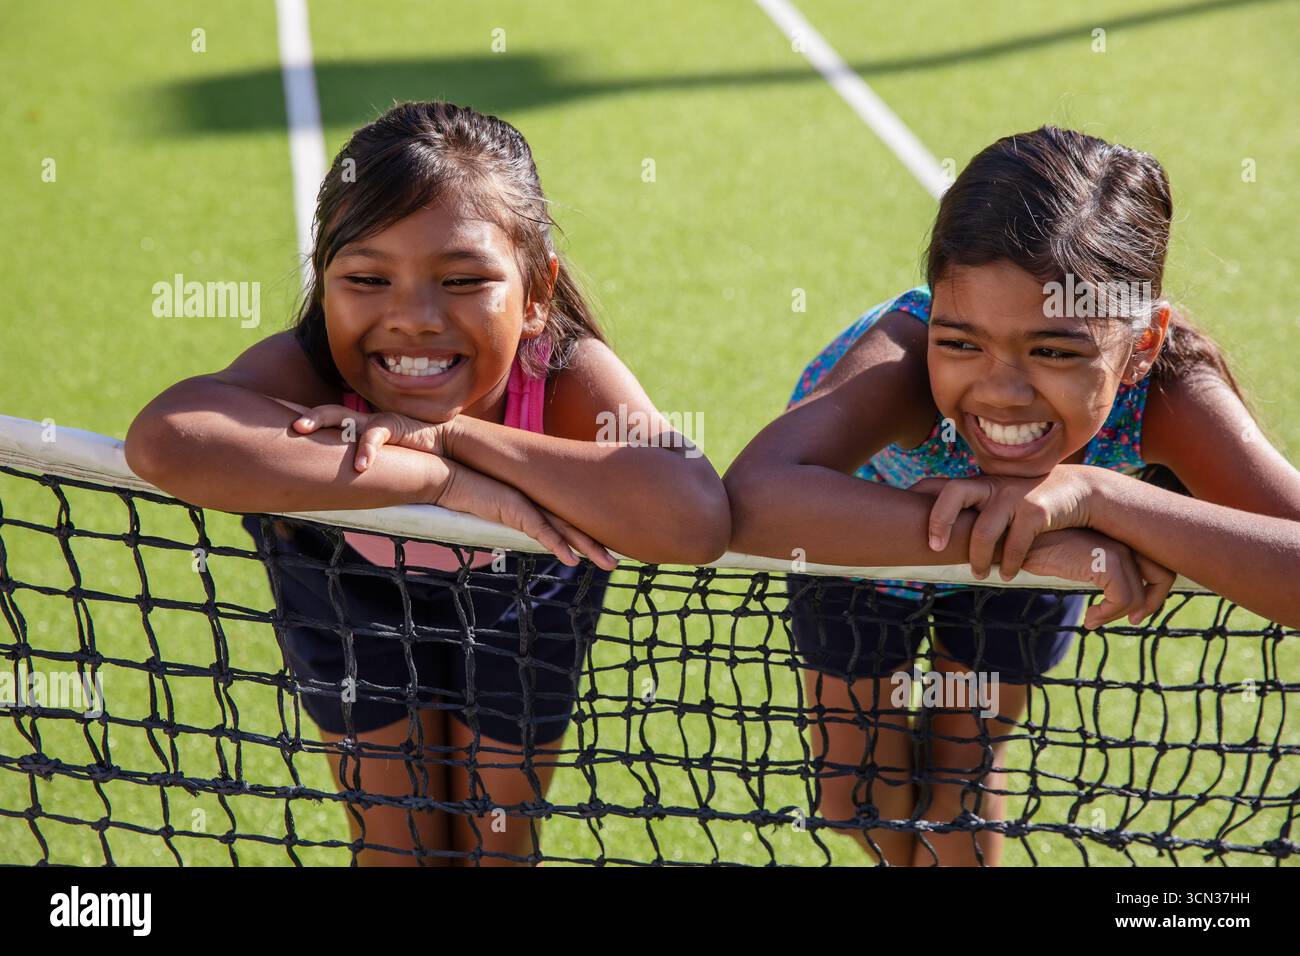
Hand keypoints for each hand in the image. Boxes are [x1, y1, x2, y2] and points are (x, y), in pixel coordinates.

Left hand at [289, 403, 448, 472]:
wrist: (444, 443)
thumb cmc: (409, 453)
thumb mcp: (380, 458)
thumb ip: (360, 465)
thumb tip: (340, 488)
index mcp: (357, 428)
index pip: (326, 422)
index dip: (305, 423)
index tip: (278, 431)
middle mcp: (362, 421)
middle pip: (328, 412)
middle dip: (305, 416)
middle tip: (285, 424)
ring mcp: (375, 421)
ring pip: (342, 416)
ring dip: (320, 420)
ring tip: (302, 428)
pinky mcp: (394, 425)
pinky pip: (374, 435)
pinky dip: (365, 450)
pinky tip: (360, 466)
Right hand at [434, 459, 618, 571]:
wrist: (444, 472)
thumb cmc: (464, 488)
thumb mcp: (491, 508)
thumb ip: (505, 518)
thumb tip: (512, 530)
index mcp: (534, 501)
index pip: (567, 518)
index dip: (587, 532)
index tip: (605, 544)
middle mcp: (537, 500)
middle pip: (574, 524)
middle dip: (598, 542)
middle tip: (617, 559)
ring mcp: (527, 503)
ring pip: (565, 529)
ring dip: (588, 548)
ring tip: (609, 564)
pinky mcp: (514, 508)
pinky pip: (540, 530)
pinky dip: (557, 545)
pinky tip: (572, 561)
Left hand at [911, 465, 1100, 580]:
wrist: (1079, 490)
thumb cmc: (1029, 502)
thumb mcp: (999, 501)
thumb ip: (974, 511)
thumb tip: (939, 538)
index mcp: (977, 485)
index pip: (939, 485)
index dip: (917, 497)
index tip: (897, 515)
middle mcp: (991, 486)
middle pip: (953, 493)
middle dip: (939, 520)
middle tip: (934, 548)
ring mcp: (1012, 496)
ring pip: (984, 530)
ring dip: (978, 558)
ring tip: (978, 574)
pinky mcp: (1035, 510)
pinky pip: (1015, 543)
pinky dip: (1009, 563)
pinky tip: (1008, 574)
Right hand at [1020, 528, 1174, 628]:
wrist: (1015, 541)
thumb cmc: (1038, 550)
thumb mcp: (1075, 560)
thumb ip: (1098, 569)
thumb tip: (1118, 596)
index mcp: (1117, 536)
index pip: (1155, 563)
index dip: (1152, 591)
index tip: (1134, 612)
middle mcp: (1122, 539)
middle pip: (1162, 574)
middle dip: (1152, 602)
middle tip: (1133, 620)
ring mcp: (1115, 549)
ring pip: (1138, 595)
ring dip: (1116, 615)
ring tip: (1093, 619)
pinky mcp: (1105, 561)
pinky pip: (1121, 599)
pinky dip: (1107, 614)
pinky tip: (1089, 618)